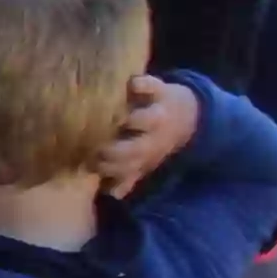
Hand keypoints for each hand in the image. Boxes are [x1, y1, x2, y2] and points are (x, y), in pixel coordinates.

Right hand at [89, 73, 200, 201]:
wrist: (190, 115)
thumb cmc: (157, 139)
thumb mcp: (145, 160)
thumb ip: (127, 176)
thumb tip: (112, 193)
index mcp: (147, 155)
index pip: (123, 167)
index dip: (104, 167)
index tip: (86, 163)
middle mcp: (153, 137)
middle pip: (133, 149)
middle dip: (111, 150)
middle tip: (89, 143)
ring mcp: (156, 113)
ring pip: (143, 119)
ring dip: (126, 119)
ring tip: (103, 117)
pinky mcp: (159, 89)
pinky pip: (151, 86)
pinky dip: (141, 84)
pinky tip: (128, 85)